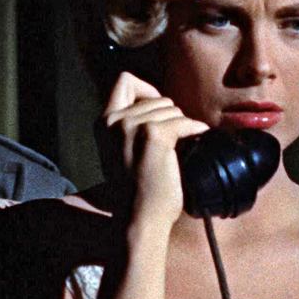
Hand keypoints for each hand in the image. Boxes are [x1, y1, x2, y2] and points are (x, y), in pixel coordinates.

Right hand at [101, 72, 207, 225]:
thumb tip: (162, 103)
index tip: (156, 113)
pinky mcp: (154, 136)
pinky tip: (194, 141)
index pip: (124, 80)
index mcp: (104, 122)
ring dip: (180, 126)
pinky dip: (195, 130)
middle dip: (169, 116)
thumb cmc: (136, 189)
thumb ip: (129, 125)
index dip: (147, 90)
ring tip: (174, 151)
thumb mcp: (121, 149)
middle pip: (156, 96)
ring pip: (172, 108)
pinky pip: (184, 122)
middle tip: (169, 144)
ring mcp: (132, 126)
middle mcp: (114, 121)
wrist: (139, 218)